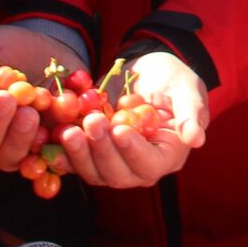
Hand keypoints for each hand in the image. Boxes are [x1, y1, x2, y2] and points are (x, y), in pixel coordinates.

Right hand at [0, 24, 86, 170]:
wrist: (54, 50)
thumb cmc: (13, 48)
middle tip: (7, 99)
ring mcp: (18, 143)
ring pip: (9, 158)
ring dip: (19, 139)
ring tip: (31, 112)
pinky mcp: (48, 147)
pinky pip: (48, 163)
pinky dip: (53, 152)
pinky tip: (57, 131)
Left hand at [65, 51, 206, 190]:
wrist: (145, 72)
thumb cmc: (172, 79)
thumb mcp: (188, 89)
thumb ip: (192, 113)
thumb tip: (196, 139)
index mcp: (167, 155)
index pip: (149, 164)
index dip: (133, 152)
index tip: (120, 129)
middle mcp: (140, 166)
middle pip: (118, 174)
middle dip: (102, 151)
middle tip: (92, 122)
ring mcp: (114, 162)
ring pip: (94, 172)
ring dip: (79, 154)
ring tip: (69, 130)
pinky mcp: (94, 153)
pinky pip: (76, 163)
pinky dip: (62, 155)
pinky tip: (51, 142)